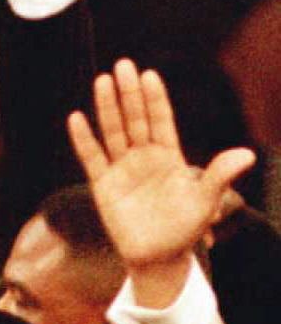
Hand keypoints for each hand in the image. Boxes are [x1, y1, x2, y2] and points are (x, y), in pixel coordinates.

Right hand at [68, 60, 255, 274]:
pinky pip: (92, 158)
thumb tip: (247, 154)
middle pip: (134, 119)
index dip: (155, 99)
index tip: (149, 75)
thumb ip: (220, 175)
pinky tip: (77, 118)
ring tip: (102, 81)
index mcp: (169, 156)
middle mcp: (144, 157)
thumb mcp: (206, 201)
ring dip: (107, 107)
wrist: (159, 258)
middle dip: (129, 93)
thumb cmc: (185, 229)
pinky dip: (84, 139)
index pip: (160, 120)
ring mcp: (122, 169)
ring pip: (113, 132)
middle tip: (123, 65)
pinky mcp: (103, 185)